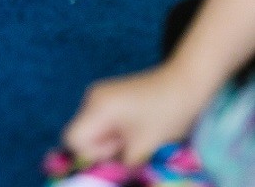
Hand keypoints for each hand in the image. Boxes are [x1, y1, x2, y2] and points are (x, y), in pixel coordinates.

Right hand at [61, 62, 204, 167]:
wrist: (185, 84)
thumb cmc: (166, 114)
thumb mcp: (142, 147)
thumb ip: (120, 164)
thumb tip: (106, 175)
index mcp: (97, 107)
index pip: (73, 138)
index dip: (90, 155)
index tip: (116, 156)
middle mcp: (92, 98)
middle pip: (82, 135)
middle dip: (102, 150)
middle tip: (130, 148)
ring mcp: (101, 95)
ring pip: (93, 131)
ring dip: (110, 143)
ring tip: (136, 139)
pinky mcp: (110, 98)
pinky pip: (102, 123)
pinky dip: (115, 134)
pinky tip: (136, 131)